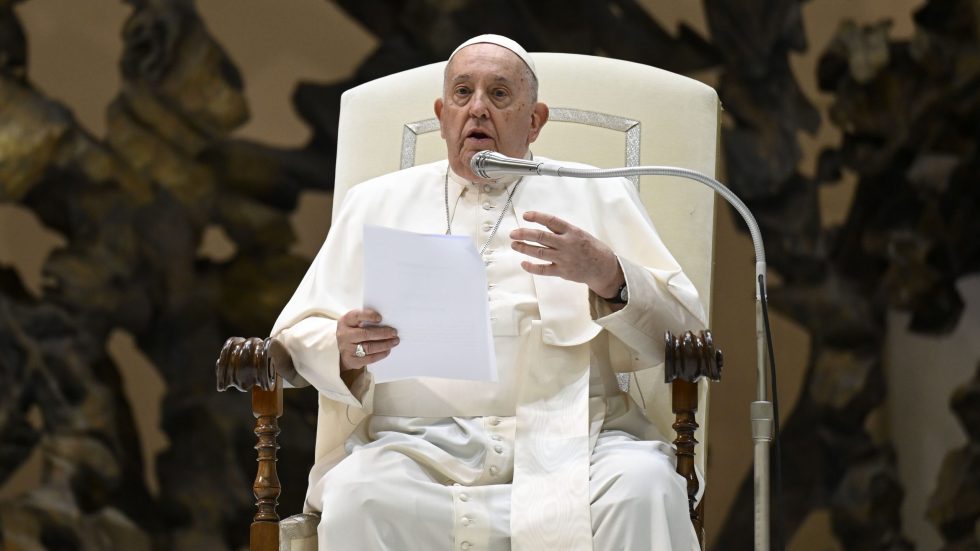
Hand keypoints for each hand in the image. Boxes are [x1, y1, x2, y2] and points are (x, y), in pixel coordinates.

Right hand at [336, 309, 398, 371]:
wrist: (340, 349)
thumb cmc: (352, 331)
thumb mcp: (354, 322)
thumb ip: (366, 320)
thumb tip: (386, 321)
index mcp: (346, 321)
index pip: (357, 316)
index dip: (368, 316)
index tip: (380, 318)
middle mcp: (344, 335)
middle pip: (365, 334)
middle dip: (382, 333)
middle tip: (394, 333)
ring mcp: (347, 349)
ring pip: (369, 347)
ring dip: (385, 344)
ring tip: (394, 341)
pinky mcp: (352, 360)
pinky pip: (369, 358)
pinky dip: (380, 354)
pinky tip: (387, 350)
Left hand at [510, 211, 624, 297]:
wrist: (603, 268)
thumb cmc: (591, 248)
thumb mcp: (580, 233)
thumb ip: (563, 231)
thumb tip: (542, 226)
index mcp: (572, 232)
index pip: (551, 221)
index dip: (537, 217)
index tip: (525, 215)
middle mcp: (566, 244)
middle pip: (541, 237)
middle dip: (524, 234)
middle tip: (513, 233)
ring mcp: (564, 258)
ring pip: (539, 252)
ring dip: (524, 248)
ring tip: (514, 245)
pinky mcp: (562, 271)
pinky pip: (544, 269)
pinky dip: (532, 267)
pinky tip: (524, 263)